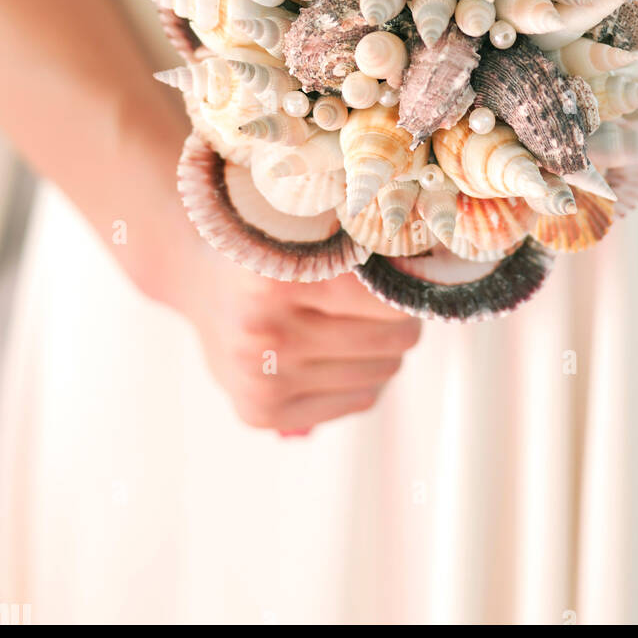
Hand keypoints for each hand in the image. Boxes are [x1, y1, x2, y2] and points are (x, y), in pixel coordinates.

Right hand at [166, 228, 422, 434]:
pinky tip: (336, 350)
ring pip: (381, 374)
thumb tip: (438, 256)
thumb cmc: (269, 246)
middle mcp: (265, 335)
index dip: (407, 284)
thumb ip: (361, 237)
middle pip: (392, 340)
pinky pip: (358, 401)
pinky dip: (362, 377)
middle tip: (385, 297)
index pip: (386, 299)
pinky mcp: (261, 412)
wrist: (198, 279)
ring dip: (383, 347)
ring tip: (356, 320)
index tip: (408, 271)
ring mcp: (261, 380)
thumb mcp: (306, 225)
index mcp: (277, 280)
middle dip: (400, 316)